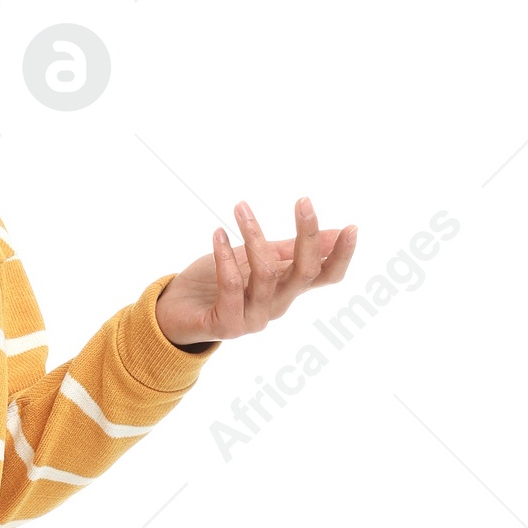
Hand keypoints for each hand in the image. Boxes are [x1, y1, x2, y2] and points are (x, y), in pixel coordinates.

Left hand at [154, 196, 357, 346]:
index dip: (341, 257)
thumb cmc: (216, 281)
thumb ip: (290, 249)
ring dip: (254, 236)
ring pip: (266, 275)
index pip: (325, 276)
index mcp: (288, 289)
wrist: (175, 311)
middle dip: (307, 236)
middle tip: (304, 201)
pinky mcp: (226, 325)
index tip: (352, 228)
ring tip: (240, 209)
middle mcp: (276, 306)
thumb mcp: (256, 257)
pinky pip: (231, 288)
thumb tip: (336, 233)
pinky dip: (224, 257)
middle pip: (304, 273)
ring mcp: (253, 319)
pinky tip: (217, 234)